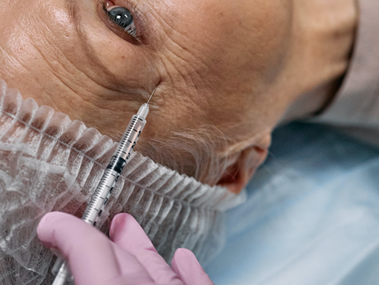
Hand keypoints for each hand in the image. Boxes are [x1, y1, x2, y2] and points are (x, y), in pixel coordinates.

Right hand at [37, 212, 214, 284]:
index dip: (71, 233)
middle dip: (102, 241)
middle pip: (124, 260)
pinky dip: (190, 272)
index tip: (54, 224)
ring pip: (159, 267)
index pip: (91, 253)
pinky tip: (185, 257)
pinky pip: (198, 284)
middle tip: (87, 226)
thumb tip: (75, 268)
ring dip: (140, 247)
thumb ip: (84, 278)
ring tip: (128, 226)